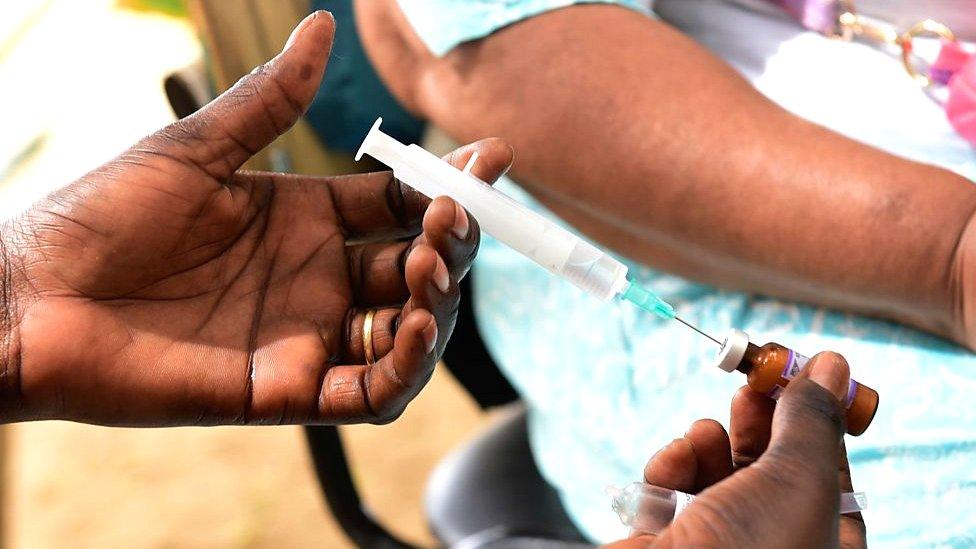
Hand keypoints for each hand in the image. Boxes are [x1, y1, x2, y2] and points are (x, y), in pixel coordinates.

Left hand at [0, 11, 513, 425]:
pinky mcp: (284, 391)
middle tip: (452, 217)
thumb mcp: (194, 151)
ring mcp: (305, 334)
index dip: (449, 184)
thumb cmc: (97, 217)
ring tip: (428, 267)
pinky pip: (367, 394)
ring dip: (436, 304)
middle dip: (451, 243)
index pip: (400, 203)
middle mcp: (316, 278)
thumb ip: (269, 101)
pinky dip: (403, 370)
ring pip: (405, 332)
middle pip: (417, 266)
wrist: (27, 296)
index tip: (489, 157)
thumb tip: (323, 27)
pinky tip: (412, 330)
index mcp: (305, 218)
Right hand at [606, 353, 866, 547]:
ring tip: (706, 432)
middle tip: (752, 381)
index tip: (805, 376)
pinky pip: (673, 491)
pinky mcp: (667, 540)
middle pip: (773, 470)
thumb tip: (833, 365)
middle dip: (761, 422)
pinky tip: (673, 460)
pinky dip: (672, 466)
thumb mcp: (799, 477)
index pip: (834, 478)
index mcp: (822, 547)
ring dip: (710, 442)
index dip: (821, 425)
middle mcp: (772, 546)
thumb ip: (813, 419)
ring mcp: (717, 545)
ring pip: (719, 475)